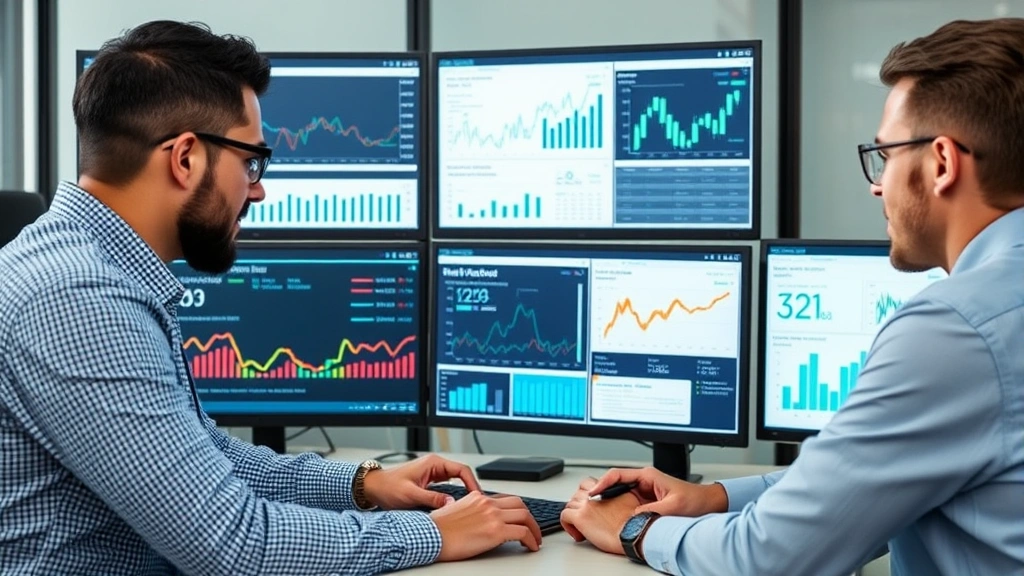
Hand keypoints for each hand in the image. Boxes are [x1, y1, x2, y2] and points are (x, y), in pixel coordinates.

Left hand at [361, 454, 481, 510]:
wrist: (373, 488)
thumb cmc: (387, 487)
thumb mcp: (410, 494)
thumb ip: (432, 499)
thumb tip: (451, 503)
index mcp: (433, 463)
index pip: (461, 469)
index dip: (472, 483)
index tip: (477, 496)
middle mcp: (434, 466)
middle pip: (461, 475)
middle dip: (470, 488)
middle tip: (477, 503)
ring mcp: (432, 474)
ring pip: (455, 482)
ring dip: (462, 492)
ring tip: (469, 506)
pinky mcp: (429, 482)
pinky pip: (447, 487)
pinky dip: (453, 496)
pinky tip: (455, 506)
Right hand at [430, 492, 542, 560]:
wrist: (430, 535)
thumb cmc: (438, 528)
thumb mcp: (457, 511)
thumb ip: (473, 511)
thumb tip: (482, 521)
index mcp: (478, 497)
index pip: (505, 499)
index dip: (516, 510)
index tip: (520, 519)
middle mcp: (487, 503)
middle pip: (519, 505)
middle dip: (529, 517)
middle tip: (532, 528)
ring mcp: (493, 515)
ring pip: (525, 516)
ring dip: (534, 529)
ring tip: (535, 539)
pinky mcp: (496, 531)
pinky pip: (523, 533)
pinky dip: (532, 540)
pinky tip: (531, 546)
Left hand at [560, 477, 647, 554]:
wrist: (635, 535)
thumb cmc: (636, 525)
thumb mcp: (632, 501)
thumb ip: (620, 497)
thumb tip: (618, 502)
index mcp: (608, 490)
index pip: (590, 484)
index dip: (588, 494)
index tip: (592, 506)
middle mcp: (596, 494)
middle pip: (578, 492)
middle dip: (579, 504)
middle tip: (586, 517)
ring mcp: (586, 505)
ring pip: (570, 503)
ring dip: (574, 515)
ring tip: (582, 527)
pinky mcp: (580, 517)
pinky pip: (564, 516)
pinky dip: (567, 525)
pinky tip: (577, 534)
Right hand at [589, 467, 727, 516]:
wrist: (706, 504)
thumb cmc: (694, 499)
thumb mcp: (673, 506)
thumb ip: (652, 510)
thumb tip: (634, 516)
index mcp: (647, 475)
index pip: (618, 474)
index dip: (603, 483)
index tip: (594, 492)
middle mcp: (643, 480)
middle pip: (614, 482)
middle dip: (602, 491)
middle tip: (591, 503)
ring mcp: (643, 490)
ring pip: (619, 493)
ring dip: (609, 500)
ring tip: (599, 509)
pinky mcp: (645, 500)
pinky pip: (626, 503)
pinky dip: (618, 508)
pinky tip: (613, 515)